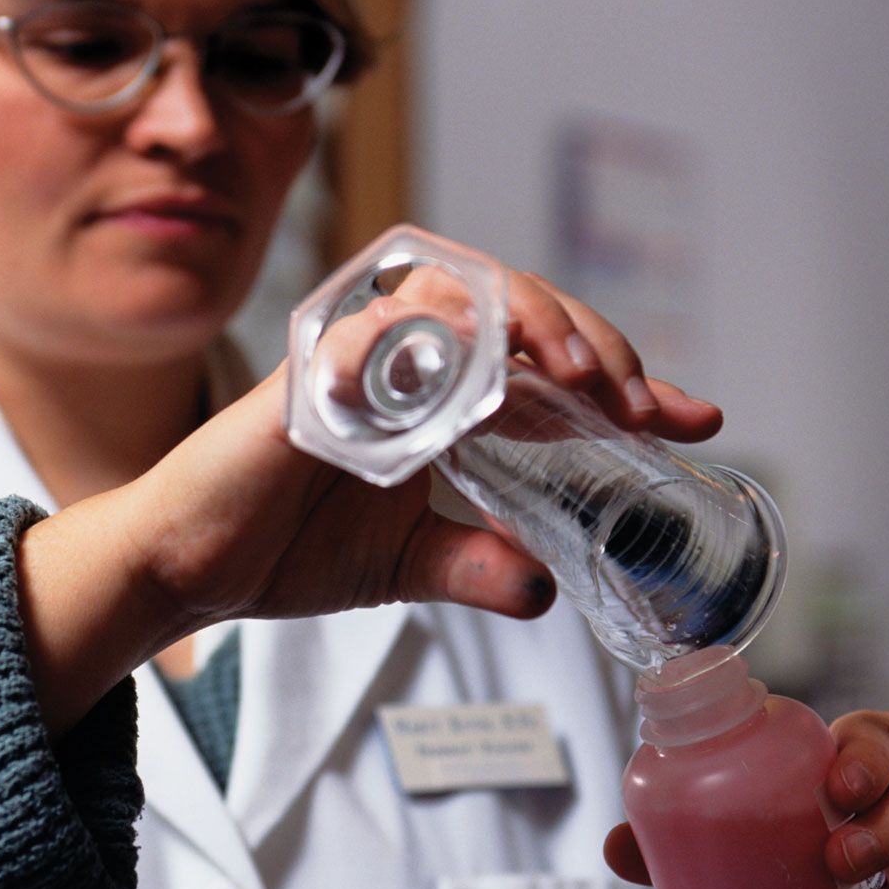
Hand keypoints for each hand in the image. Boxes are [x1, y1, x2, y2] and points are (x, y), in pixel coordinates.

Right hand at [118, 263, 722, 629]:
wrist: (192, 567)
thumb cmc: (286, 548)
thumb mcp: (411, 564)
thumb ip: (481, 566)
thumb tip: (547, 595)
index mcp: (440, 396)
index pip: (548, 369)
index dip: (628, 383)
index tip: (696, 419)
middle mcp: (408, 360)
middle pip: (522, 311)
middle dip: (595, 346)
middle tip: (644, 406)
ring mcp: (362, 355)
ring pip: (464, 293)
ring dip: (535, 325)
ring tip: (586, 382)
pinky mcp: (313, 369)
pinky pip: (379, 323)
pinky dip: (436, 331)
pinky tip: (495, 368)